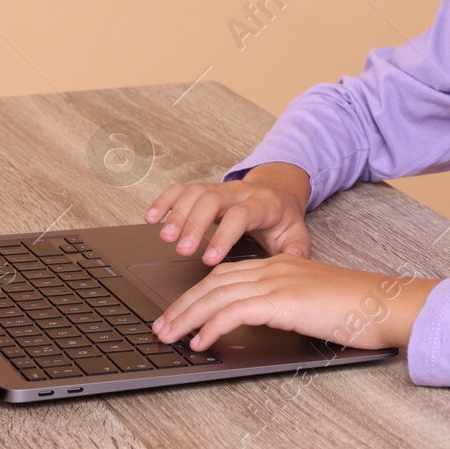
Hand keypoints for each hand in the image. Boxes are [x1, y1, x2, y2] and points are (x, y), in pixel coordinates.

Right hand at [144, 163, 311, 264]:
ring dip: (177, 213)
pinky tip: (152, 218)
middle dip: (195, 223)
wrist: (277, 192)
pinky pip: (182, 188)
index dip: (224, 235)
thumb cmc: (282, 219)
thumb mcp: (297, 233)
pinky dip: (165, 201)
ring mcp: (220, 188)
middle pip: (212, 200)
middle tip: (182, 249)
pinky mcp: (205, 189)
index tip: (210, 259)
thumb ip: (298, 248)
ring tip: (165, 238)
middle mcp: (239, 192)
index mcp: (262, 203)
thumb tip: (294, 260)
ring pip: (195, 193)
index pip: (241, 215)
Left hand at [149, 254, 439, 351]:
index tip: (178, 313)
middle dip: (182, 305)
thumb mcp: (312, 302)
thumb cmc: (355, 307)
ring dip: (187, 317)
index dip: (197, 294)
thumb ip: (285, 304)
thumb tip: (260, 323)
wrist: (384, 302)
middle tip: (160, 327)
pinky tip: (201, 342)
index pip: (225, 276)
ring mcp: (278, 282)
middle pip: (214, 283)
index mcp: (279, 266)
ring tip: (169, 336)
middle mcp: (274, 269)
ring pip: (217, 295)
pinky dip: (212, 326)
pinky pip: (235, 311)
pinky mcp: (283, 301)